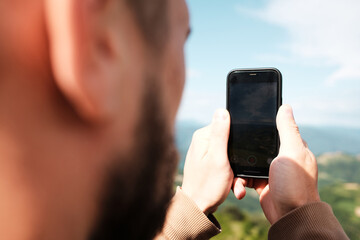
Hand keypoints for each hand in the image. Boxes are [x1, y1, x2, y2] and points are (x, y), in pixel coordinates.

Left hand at [181, 109, 237, 214]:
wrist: (198, 208)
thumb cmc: (207, 185)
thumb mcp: (218, 158)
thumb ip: (221, 134)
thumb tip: (222, 110)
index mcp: (203, 136)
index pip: (226, 124)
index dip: (238, 138)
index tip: (240, 155)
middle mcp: (202, 141)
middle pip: (229, 140)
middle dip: (238, 157)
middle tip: (238, 175)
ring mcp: (204, 152)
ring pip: (230, 154)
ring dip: (236, 169)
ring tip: (235, 183)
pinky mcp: (208, 162)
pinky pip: (225, 163)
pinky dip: (231, 174)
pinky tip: (232, 185)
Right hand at [233, 104, 319, 223]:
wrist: (289, 216)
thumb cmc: (294, 183)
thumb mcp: (292, 151)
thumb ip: (287, 129)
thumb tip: (285, 106)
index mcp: (292, 147)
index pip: (276, 129)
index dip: (262, 125)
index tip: (245, 120)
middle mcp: (282, 158)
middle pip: (258, 145)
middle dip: (245, 146)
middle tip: (230, 142)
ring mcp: (271, 171)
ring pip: (250, 161)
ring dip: (240, 165)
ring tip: (230, 165)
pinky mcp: (262, 183)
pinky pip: (246, 176)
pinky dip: (240, 180)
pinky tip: (236, 182)